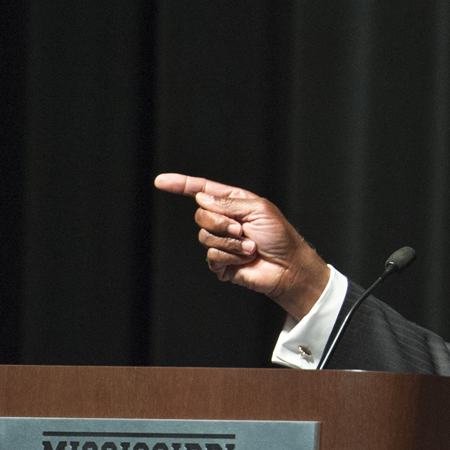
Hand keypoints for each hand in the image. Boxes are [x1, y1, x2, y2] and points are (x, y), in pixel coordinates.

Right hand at [152, 173, 331, 318]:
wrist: (288, 268)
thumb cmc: (281, 238)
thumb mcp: (259, 210)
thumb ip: (228, 202)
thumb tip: (200, 197)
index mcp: (234, 203)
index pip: (202, 190)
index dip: (181, 185)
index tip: (160, 181)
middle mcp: (225, 221)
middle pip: (200, 215)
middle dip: (220, 223)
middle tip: (241, 230)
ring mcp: (221, 242)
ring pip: (204, 237)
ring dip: (230, 242)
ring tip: (250, 247)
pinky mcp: (221, 262)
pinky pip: (211, 256)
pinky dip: (230, 256)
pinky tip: (245, 258)